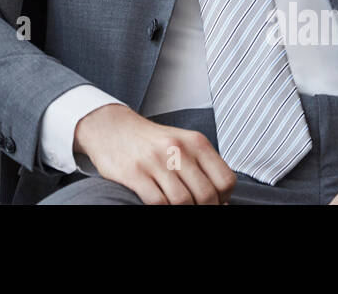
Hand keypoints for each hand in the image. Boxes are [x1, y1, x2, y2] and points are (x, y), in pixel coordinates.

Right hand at [72, 104, 235, 204]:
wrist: (112, 127)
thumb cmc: (150, 141)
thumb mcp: (183, 143)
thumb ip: (202, 168)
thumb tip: (222, 201)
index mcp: (195, 142)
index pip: (225, 180)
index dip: (223, 198)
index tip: (215, 202)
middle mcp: (178, 149)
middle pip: (205, 194)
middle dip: (204, 208)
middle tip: (195, 208)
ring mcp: (155, 161)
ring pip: (182, 201)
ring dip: (182, 210)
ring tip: (177, 207)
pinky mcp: (134, 172)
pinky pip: (157, 202)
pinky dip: (162, 209)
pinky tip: (160, 204)